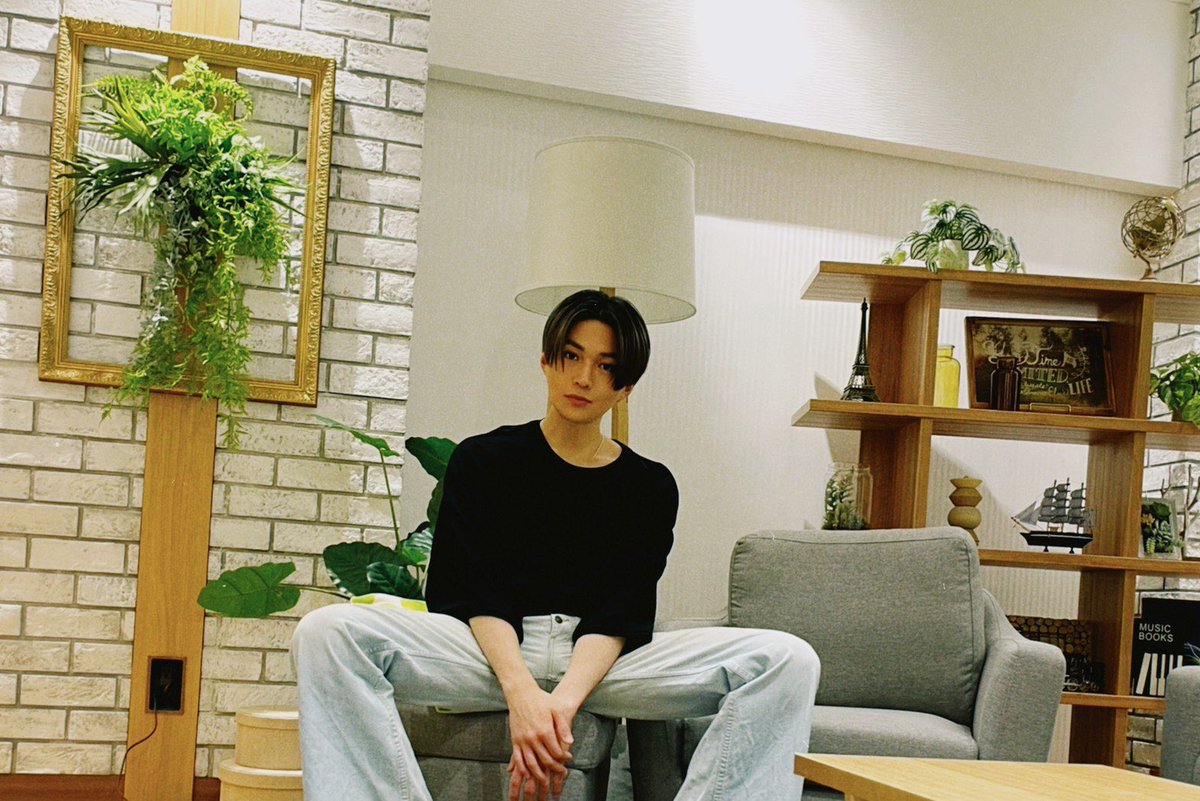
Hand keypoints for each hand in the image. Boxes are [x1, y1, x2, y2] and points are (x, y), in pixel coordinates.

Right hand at [505, 685, 578, 800]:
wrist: (521, 693)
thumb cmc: (541, 700)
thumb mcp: (556, 710)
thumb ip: (563, 727)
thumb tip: (570, 742)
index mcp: (545, 730)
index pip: (556, 752)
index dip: (564, 757)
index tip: (568, 758)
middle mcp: (533, 738)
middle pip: (545, 760)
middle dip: (555, 768)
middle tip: (561, 771)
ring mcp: (523, 740)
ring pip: (531, 764)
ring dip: (539, 774)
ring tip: (546, 779)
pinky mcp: (515, 740)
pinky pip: (518, 759)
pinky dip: (523, 769)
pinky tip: (528, 774)